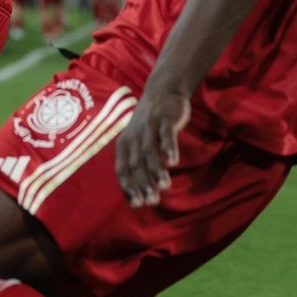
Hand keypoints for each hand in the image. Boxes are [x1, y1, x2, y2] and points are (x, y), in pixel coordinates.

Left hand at [114, 85, 190, 207]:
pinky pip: (165, 136)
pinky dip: (168, 149)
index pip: (123, 171)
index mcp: (124, 146)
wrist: (162, 91)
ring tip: (165, 187)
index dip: (129, 188)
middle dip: (144, 184)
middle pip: (137, 164)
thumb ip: (139, 167)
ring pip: (150, 152)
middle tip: (153, 202)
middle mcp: (133, 138)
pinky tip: (173, 163)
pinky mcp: (163, 119)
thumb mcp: (138, 144)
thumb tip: (138, 198)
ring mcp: (148, 127)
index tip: (138, 205)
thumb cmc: (149, 127)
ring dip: (156, 170)